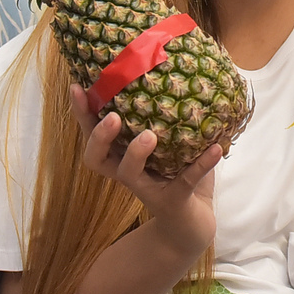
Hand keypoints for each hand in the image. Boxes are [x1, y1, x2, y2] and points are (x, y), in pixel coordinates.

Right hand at [69, 84, 218, 254]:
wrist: (192, 226)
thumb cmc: (176, 176)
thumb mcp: (170, 143)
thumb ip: (169, 114)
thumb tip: (181, 67)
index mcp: (120, 156)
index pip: (91, 134)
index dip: (81, 113)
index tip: (77, 86)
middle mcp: (127, 173)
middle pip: (96, 158)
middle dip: (98, 136)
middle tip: (111, 117)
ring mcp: (148, 189)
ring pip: (128, 173)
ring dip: (136, 153)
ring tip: (150, 135)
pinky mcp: (173, 201)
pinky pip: (185, 181)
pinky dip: (201, 164)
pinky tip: (215, 149)